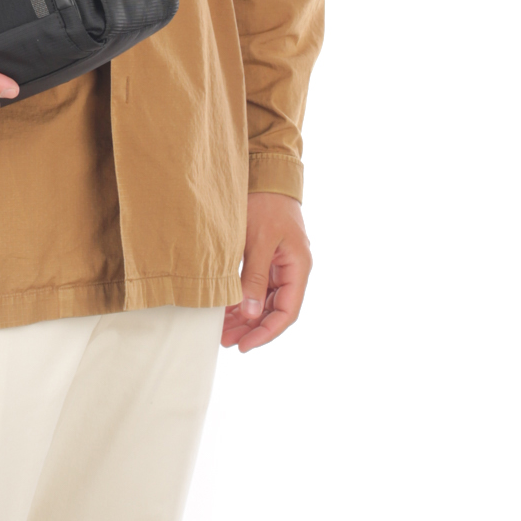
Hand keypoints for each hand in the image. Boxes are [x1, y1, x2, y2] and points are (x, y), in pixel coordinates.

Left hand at [222, 192, 311, 351]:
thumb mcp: (258, 241)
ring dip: (246, 317)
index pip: (287, 312)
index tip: (244, 346)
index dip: (267, 332)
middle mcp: (293, 270)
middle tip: (226, 341)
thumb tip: (251, 314)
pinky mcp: (267, 258)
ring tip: (222, 331)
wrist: (265, 174)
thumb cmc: (265, 204)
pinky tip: (226, 311)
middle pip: (275, 310)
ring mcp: (280, 265)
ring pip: (265, 301)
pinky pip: (258, 288)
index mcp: (298, 267)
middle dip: (252, 328)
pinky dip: (243, 300)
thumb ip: (254, 277)